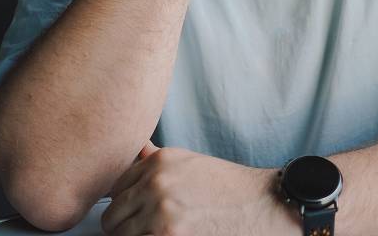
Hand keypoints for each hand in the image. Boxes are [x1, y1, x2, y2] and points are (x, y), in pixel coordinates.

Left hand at [101, 143, 298, 235]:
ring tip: (162, 233)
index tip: (139, 214)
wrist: (265, 205)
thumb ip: (156, 160)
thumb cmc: (230, 188)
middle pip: (112, 218)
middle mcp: (156, 182)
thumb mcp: (190, 163)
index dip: (126, 206)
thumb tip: (135, 150)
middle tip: (150, 231)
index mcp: (159, 161)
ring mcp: (161, 212)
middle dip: (126, 228)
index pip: (115, 189)